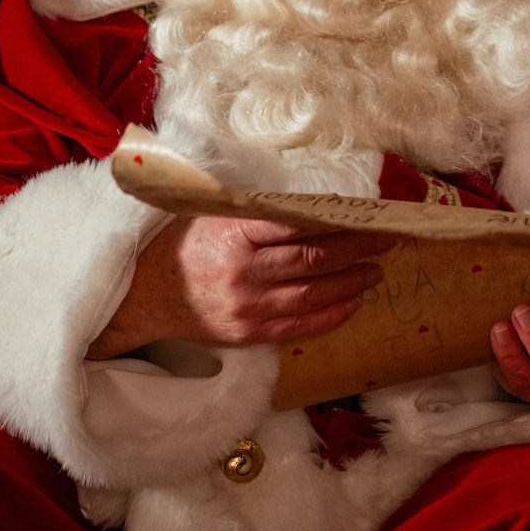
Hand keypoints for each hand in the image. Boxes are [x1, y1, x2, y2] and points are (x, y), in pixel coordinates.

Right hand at [89, 214, 390, 358]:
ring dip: (351, 283)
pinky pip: (299, 326)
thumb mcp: (211, 213)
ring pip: (312, 294)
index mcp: (233, 232)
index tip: (367, 214)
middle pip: (314, 259)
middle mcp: (242, 271)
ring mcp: (246, 306)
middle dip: (356, 249)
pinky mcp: (247, 333)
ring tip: (375, 271)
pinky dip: (330, 314)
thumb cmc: (181, 245)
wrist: (143, 296)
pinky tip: (351, 303)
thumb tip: (309, 196)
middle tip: (386, 239)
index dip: (338, 220)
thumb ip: (255, 208)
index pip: (297, 225)